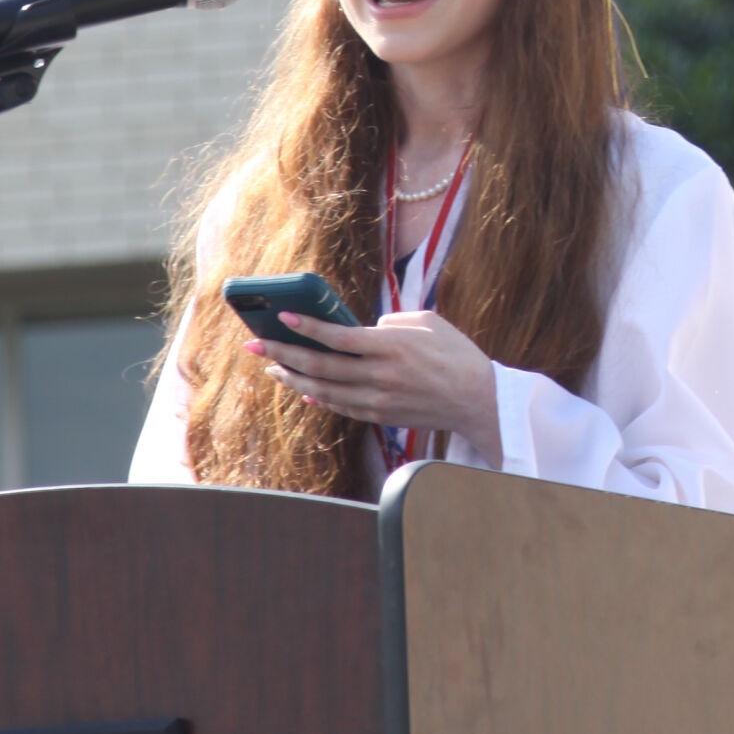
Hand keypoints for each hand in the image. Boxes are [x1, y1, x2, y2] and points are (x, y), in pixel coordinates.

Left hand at [246, 310, 501, 467]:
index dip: (306, 328)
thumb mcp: (427, 321)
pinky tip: (303, 389)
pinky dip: (319, 398)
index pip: (338, 337)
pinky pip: (342, 408)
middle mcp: (380, 375)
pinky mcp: (382, 416)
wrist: (479, 400)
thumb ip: (390, 322)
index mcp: (391, 346)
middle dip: (282, 354)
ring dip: (294, 378)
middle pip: (321, 366)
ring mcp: (379, 399)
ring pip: (324, 390)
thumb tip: (361, 328)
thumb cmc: (456, 353)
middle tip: (254, 345)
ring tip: (272, 366)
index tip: (281, 317)